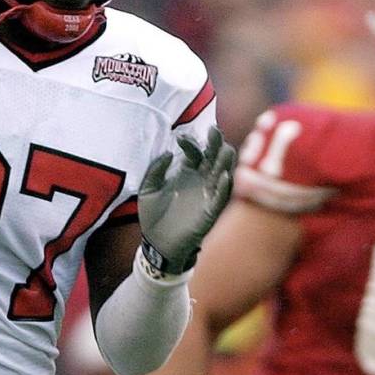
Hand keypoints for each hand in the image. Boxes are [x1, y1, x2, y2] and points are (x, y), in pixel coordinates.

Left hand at [139, 126, 235, 274]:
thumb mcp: (148, 188)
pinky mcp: (210, 211)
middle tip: (213, 131)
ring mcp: (207, 194)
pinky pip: (221, 197)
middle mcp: (201, 180)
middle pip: (214, 156)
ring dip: (225, 161)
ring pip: (223, 173)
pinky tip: (226, 176)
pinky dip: (225, 187)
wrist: (156, 243)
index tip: (180, 138)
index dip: (190, 143)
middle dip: (215, 143)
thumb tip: (169, 153)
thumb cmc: (153, 215)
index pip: (195, 151)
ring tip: (224, 149)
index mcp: (186, 172)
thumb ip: (155, 170)